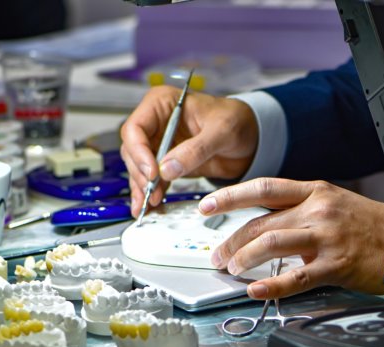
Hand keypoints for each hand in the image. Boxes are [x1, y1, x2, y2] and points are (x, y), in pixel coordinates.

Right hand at [120, 85, 258, 216]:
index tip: (152, 173)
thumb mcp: (221, 131)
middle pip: (133, 150)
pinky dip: (152, 192)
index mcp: (162, 104)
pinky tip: (150, 206)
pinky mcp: (168, 162)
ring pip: (139, 167)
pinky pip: (153, 179)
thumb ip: (196, 149)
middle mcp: (156, 123)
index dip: (139, 152)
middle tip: (151, 193)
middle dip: (140, 174)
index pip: (136, 128)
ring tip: (147, 206)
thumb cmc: (237, 120)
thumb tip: (167, 169)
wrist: (250, 136)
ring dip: (142, 187)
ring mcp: (160, 143)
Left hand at [198, 178, 383, 299]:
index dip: (230, 196)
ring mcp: (326, 236)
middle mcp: (317, 209)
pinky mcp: (336, 264)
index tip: (207, 205)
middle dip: (231, 239)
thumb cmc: (368, 223)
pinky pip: (297, 277)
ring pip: (273, 243)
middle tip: (216, 254)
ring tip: (232, 269)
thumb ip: (298, 208)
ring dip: (245, 257)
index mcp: (314, 190)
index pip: (262, 189)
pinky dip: (272, 285)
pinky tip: (256, 290)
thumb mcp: (332, 202)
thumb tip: (263, 222)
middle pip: (261, 221)